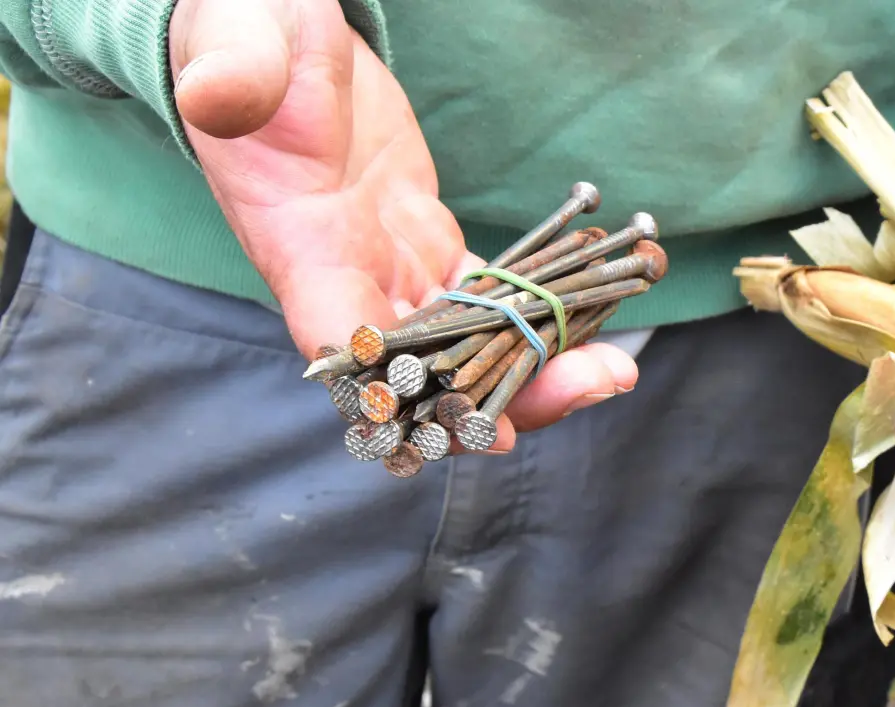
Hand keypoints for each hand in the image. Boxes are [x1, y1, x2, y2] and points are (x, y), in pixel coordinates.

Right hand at [170, 0, 635, 450]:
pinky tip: (605, 310)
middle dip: (504, 395)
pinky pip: (492, 299)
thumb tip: (218, 94)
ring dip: (539, 365)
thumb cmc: (247, 34)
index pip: (338, 336)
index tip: (465, 421)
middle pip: (423, 368)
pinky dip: (544, 311)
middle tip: (592, 385)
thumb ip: (232, 73)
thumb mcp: (238, 42)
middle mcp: (346, 278)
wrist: (276, 34)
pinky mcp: (428, 246)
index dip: (398, 388)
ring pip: (468, 345)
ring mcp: (392, 268)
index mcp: (295, 242)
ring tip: (617, 367)